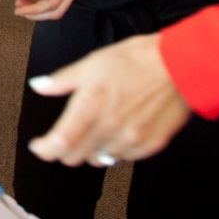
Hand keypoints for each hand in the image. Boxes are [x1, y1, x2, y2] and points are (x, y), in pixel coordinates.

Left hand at [25, 35, 191, 165]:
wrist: (180, 64)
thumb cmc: (136, 59)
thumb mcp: (93, 62)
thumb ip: (62, 80)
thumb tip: (38, 86)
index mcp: (91, 106)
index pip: (60, 143)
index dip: (45, 149)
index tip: (39, 145)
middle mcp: (109, 128)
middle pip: (75, 157)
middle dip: (65, 149)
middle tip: (66, 136)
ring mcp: (131, 139)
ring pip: (99, 159)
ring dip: (91, 148)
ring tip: (97, 128)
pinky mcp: (150, 145)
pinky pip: (123, 157)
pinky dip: (115, 148)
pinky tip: (119, 130)